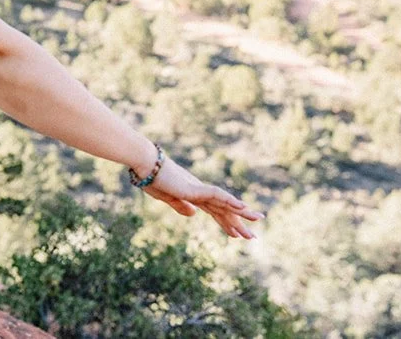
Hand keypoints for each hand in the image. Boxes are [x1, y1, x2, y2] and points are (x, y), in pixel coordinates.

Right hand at [141, 156, 263, 238]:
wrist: (143, 163)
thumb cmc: (149, 178)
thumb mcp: (164, 197)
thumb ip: (179, 205)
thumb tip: (194, 215)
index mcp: (191, 195)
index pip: (213, 211)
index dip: (226, 223)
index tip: (238, 235)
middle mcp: (199, 192)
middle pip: (222, 210)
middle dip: (238, 224)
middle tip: (253, 237)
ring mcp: (198, 189)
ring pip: (224, 203)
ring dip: (241, 213)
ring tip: (257, 221)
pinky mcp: (195, 188)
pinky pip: (217, 194)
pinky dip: (230, 200)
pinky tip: (243, 207)